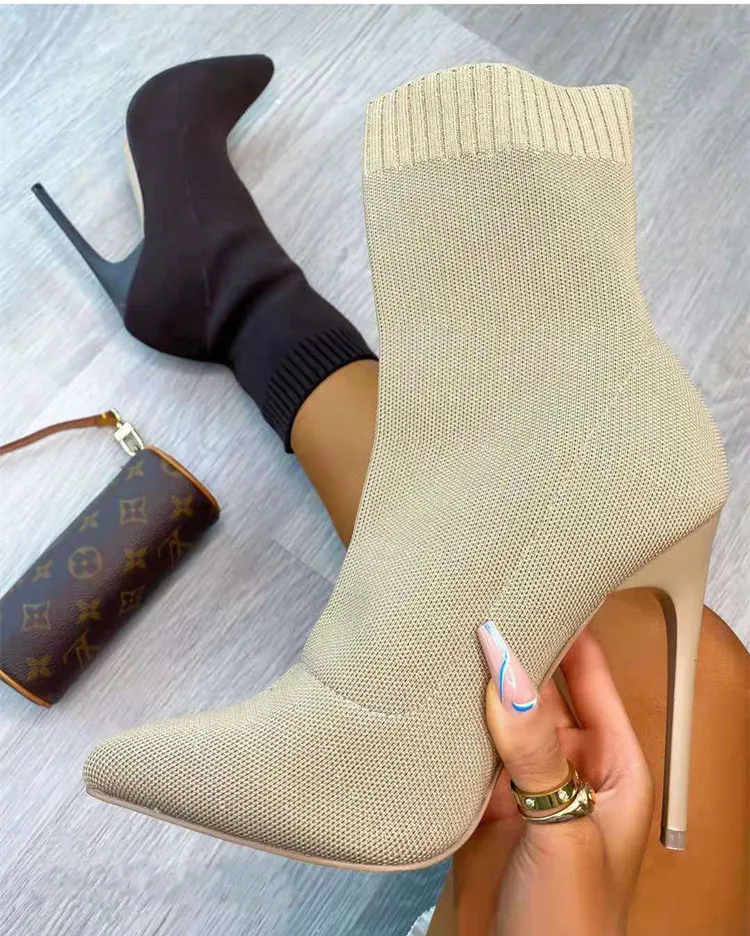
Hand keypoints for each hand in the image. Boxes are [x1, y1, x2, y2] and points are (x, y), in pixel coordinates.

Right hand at [450, 624, 652, 935]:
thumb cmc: (573, 926)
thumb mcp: (564, 833)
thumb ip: (536, 754)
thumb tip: (508, 675)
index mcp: (612, 766)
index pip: (592, 677)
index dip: (569, 630)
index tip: (537, 586)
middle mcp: (567, 767)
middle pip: (539, 693)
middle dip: (513, 655)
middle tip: (477, 607)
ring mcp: (523, 787)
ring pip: (498, 720)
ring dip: (476, 691)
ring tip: (446, 642)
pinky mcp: (481, 807)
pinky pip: (466, 754)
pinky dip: (449, 731)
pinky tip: (429, 702)